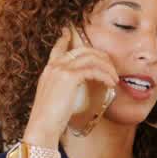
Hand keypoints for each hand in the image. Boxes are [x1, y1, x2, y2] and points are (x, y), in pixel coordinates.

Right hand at [23, 26, 118, 147]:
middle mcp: (54, 66)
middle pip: (82, 50)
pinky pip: (94, 70)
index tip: (68, 31)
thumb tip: (73, 91)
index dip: (64, 39)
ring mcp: (61, 69)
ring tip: (114, 78)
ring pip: (91, 58)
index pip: (57, 48)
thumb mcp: (53, 99)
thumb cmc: (48, 119)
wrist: (42, 126)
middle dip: (100, 56)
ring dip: (107, 67)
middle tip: (111, 67)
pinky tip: (111, 84)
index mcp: (48, 70)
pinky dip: (105, 76)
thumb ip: (61, 89)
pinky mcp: (69, 77)